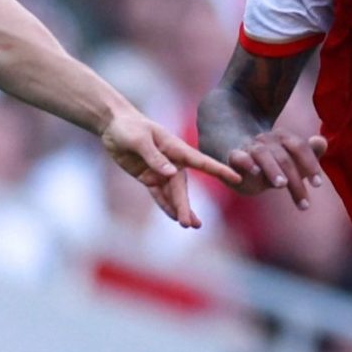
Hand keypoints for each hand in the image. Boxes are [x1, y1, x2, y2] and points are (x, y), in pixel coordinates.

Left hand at [101, 112, 243, 228]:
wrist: (114, 125)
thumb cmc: (129, 127)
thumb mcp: (140, 140)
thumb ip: (155, 157)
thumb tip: (171, 174)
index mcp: (176, 148)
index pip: (202, 162)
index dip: (219, 170)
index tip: (237, 178)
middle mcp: (172, 162)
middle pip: (182, 187)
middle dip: (186, 205)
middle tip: (191, 224)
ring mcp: (160, 171)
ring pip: (172, 194)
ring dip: (179, 209)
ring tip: (188, 225)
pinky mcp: (148, 177)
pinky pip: (158, 194)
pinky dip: (165, 206)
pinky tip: (174, 218)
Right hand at [228, 130, 327, 207]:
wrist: (242, 166)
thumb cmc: (274, 165)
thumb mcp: (294, 162)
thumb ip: (311, 154)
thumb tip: (322, 142)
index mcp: (284, 137)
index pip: (300, 147)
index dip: (310, 164)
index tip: (317, 184)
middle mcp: (267, 139)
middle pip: (284, 157)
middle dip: (295, 181)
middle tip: (304, 202)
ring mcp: (250, 146)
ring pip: (262, 154)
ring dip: (273, 169)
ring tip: (281, 185)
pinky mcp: (234, 156)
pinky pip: (238, 156)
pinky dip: (246, 163)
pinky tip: (254, 172)